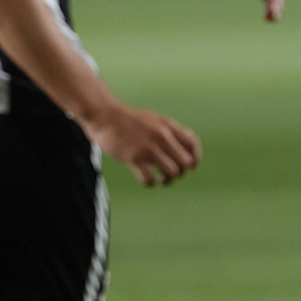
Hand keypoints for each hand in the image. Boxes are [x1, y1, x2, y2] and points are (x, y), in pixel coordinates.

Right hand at [82, 104, 201, 187]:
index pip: (193, 144)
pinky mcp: (133, 158)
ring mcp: (148, 147)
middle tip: (171, 173)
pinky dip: (151, 183)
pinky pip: (150, 180)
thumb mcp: (155, 119)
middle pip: (186, 163)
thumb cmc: (130, 120)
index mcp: (168, 126)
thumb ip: (171, 129)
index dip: (195, 159)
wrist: (105, 116)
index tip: (190, 167)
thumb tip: (190, 138)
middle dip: (181, 172)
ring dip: (168, 181)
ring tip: (160, 179)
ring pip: (171, 173)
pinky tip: (148, 179)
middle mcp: (161, 136)